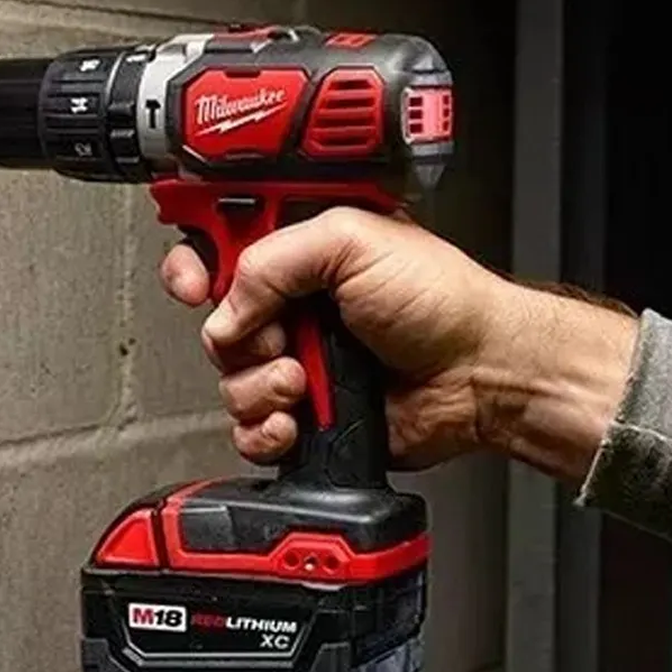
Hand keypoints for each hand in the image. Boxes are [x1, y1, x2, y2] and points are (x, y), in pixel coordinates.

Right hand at [159, 207, 637, 483]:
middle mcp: (292, 304)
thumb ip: (274, 259)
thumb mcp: (353, 242)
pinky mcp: (305, 413)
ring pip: (230, 381)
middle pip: (215, 322)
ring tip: (306, 380)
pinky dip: (267, 430)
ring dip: (261, 386)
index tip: (194, 284)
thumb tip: (228, 304)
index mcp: (299, 251)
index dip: (192, 264)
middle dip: (239, 336)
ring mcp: (296, 360)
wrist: (479, 374)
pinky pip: (251, 428)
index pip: (218, 246)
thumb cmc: (441, 301)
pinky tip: (298, 419)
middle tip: (282, 336)